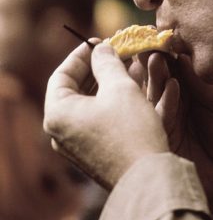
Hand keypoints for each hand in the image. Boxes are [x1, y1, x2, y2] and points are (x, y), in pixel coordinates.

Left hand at [43, 41, 168, 188]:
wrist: (147, 178)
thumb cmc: (130, 129)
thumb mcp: (120, 87)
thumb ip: (107, 62)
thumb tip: (101, 49)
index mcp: (58, 114)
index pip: (62, 74)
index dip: (81, 54)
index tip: (99, 41)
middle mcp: (62, 131)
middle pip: (75, 89)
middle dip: (97, 68)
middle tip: (115, 52)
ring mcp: (78, 145)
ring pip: (90, 103)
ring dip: (108, 82)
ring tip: (129, 65)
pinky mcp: (95, 153)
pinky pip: (100, 118)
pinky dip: (113, 100)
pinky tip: (134, 87)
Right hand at [143, 53, 212, 217]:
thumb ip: (201, 83)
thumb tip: (181, 56)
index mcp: (184, 91)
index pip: (169, 67)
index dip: (164, 52)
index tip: (159, 35)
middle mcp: (169, 103)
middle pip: (155, 78)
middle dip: (152, 60)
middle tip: (150, 44)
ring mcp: (163, 121)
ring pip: (151, 95)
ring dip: (154, 76)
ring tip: (157, 59)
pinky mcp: (161, 139)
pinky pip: (160, 117)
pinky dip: (166, 101)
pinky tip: (173, 86)